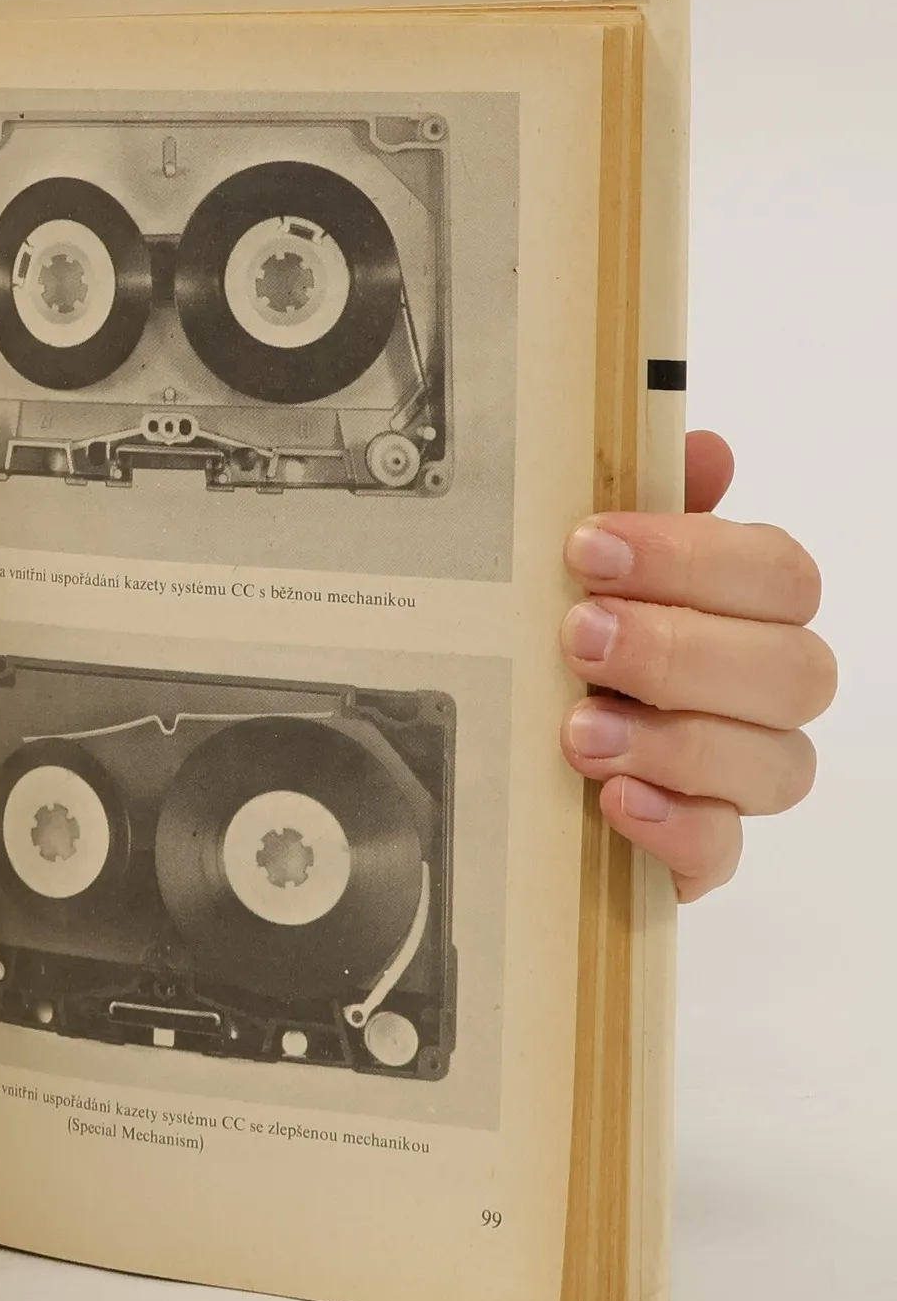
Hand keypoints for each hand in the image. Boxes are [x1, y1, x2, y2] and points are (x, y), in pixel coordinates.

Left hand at [560, 431, 833, 901]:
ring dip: (675, 740)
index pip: (777, 575)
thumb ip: (642, 509)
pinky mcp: (698, 850)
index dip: (692, 558)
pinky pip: (724, 852)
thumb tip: (704, 448)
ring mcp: (737, 776)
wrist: (508, 755)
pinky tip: (615, 802)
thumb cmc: (559, 644)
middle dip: (679, 649)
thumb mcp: (575, 571)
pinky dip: (675, 827)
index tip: (588, 548)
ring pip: (776, 763)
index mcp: (742, 609)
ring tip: (579, 730)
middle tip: (578, 637)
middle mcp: (759, 691)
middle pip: (792, 669)